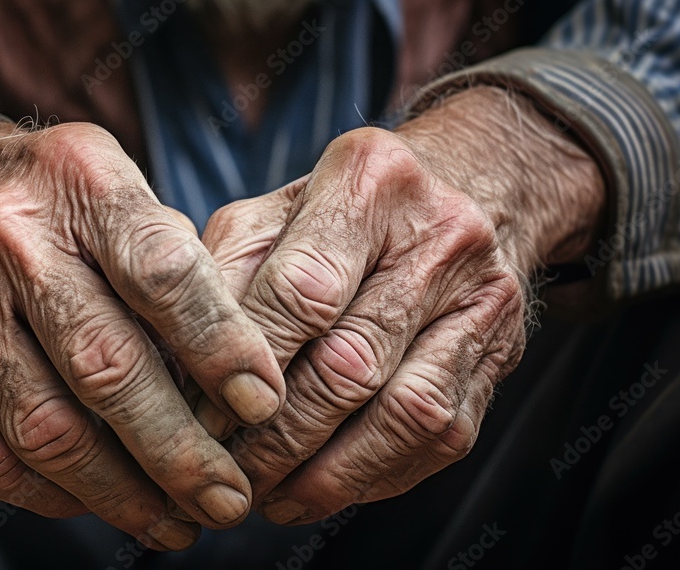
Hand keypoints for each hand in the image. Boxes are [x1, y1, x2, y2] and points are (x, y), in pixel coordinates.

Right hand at [0, 97, 285, 548]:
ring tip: (174, 520)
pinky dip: (45, 494)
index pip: (162, 271)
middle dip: (179, 450)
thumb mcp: (108, 180)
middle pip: (105, 365)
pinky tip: (94, 504)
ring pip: (44, 425)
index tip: (264, 404)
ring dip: (119, 492)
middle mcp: (10, 236)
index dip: (219, 345)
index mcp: (80, 181)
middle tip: (229, 498)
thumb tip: (234, 363)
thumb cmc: (39, 192)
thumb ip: (165, 255)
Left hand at [201, 87, 604, 522]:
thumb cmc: (348, 207)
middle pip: (349, 364)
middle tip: (224, 474)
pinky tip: (323, 488)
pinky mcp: (501, 354)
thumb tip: (179, 367)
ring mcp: (483, 299)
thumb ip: (223, 275)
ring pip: (403, 414)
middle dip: (277, 438)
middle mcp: (437, 236)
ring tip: (269, 497)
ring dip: (327, 474)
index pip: (299, 293)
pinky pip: (439, 437)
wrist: (476, 185)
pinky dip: (374, 476)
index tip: (198, 420)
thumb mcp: (274, 210)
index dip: (244, 370)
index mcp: (367, 181)